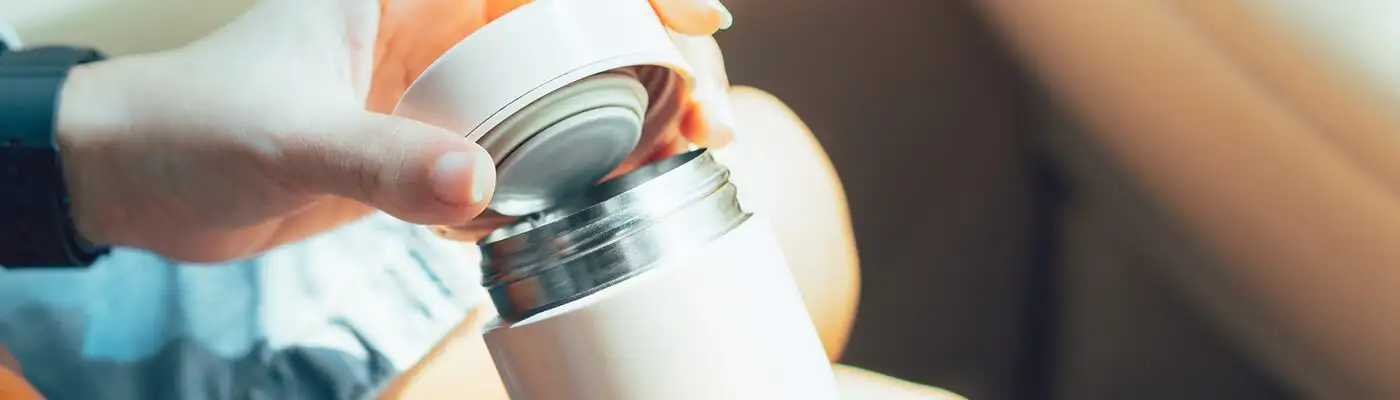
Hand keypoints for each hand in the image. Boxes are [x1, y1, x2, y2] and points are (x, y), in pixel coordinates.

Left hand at [55, 0, 733, 261]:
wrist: (146, 181)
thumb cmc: (192, 124)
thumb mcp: (285, 137)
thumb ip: (379, 158)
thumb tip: (481, 183)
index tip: (701, 19)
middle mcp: (436, 27)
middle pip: (576, 24)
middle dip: (654, 61)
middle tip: (704, 118)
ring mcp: (441, 84)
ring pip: (562, 85)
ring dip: (626, 120)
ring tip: (679, 160)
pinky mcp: (434, 139)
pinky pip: (523, 146)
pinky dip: (566, 172)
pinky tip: (596, 198)